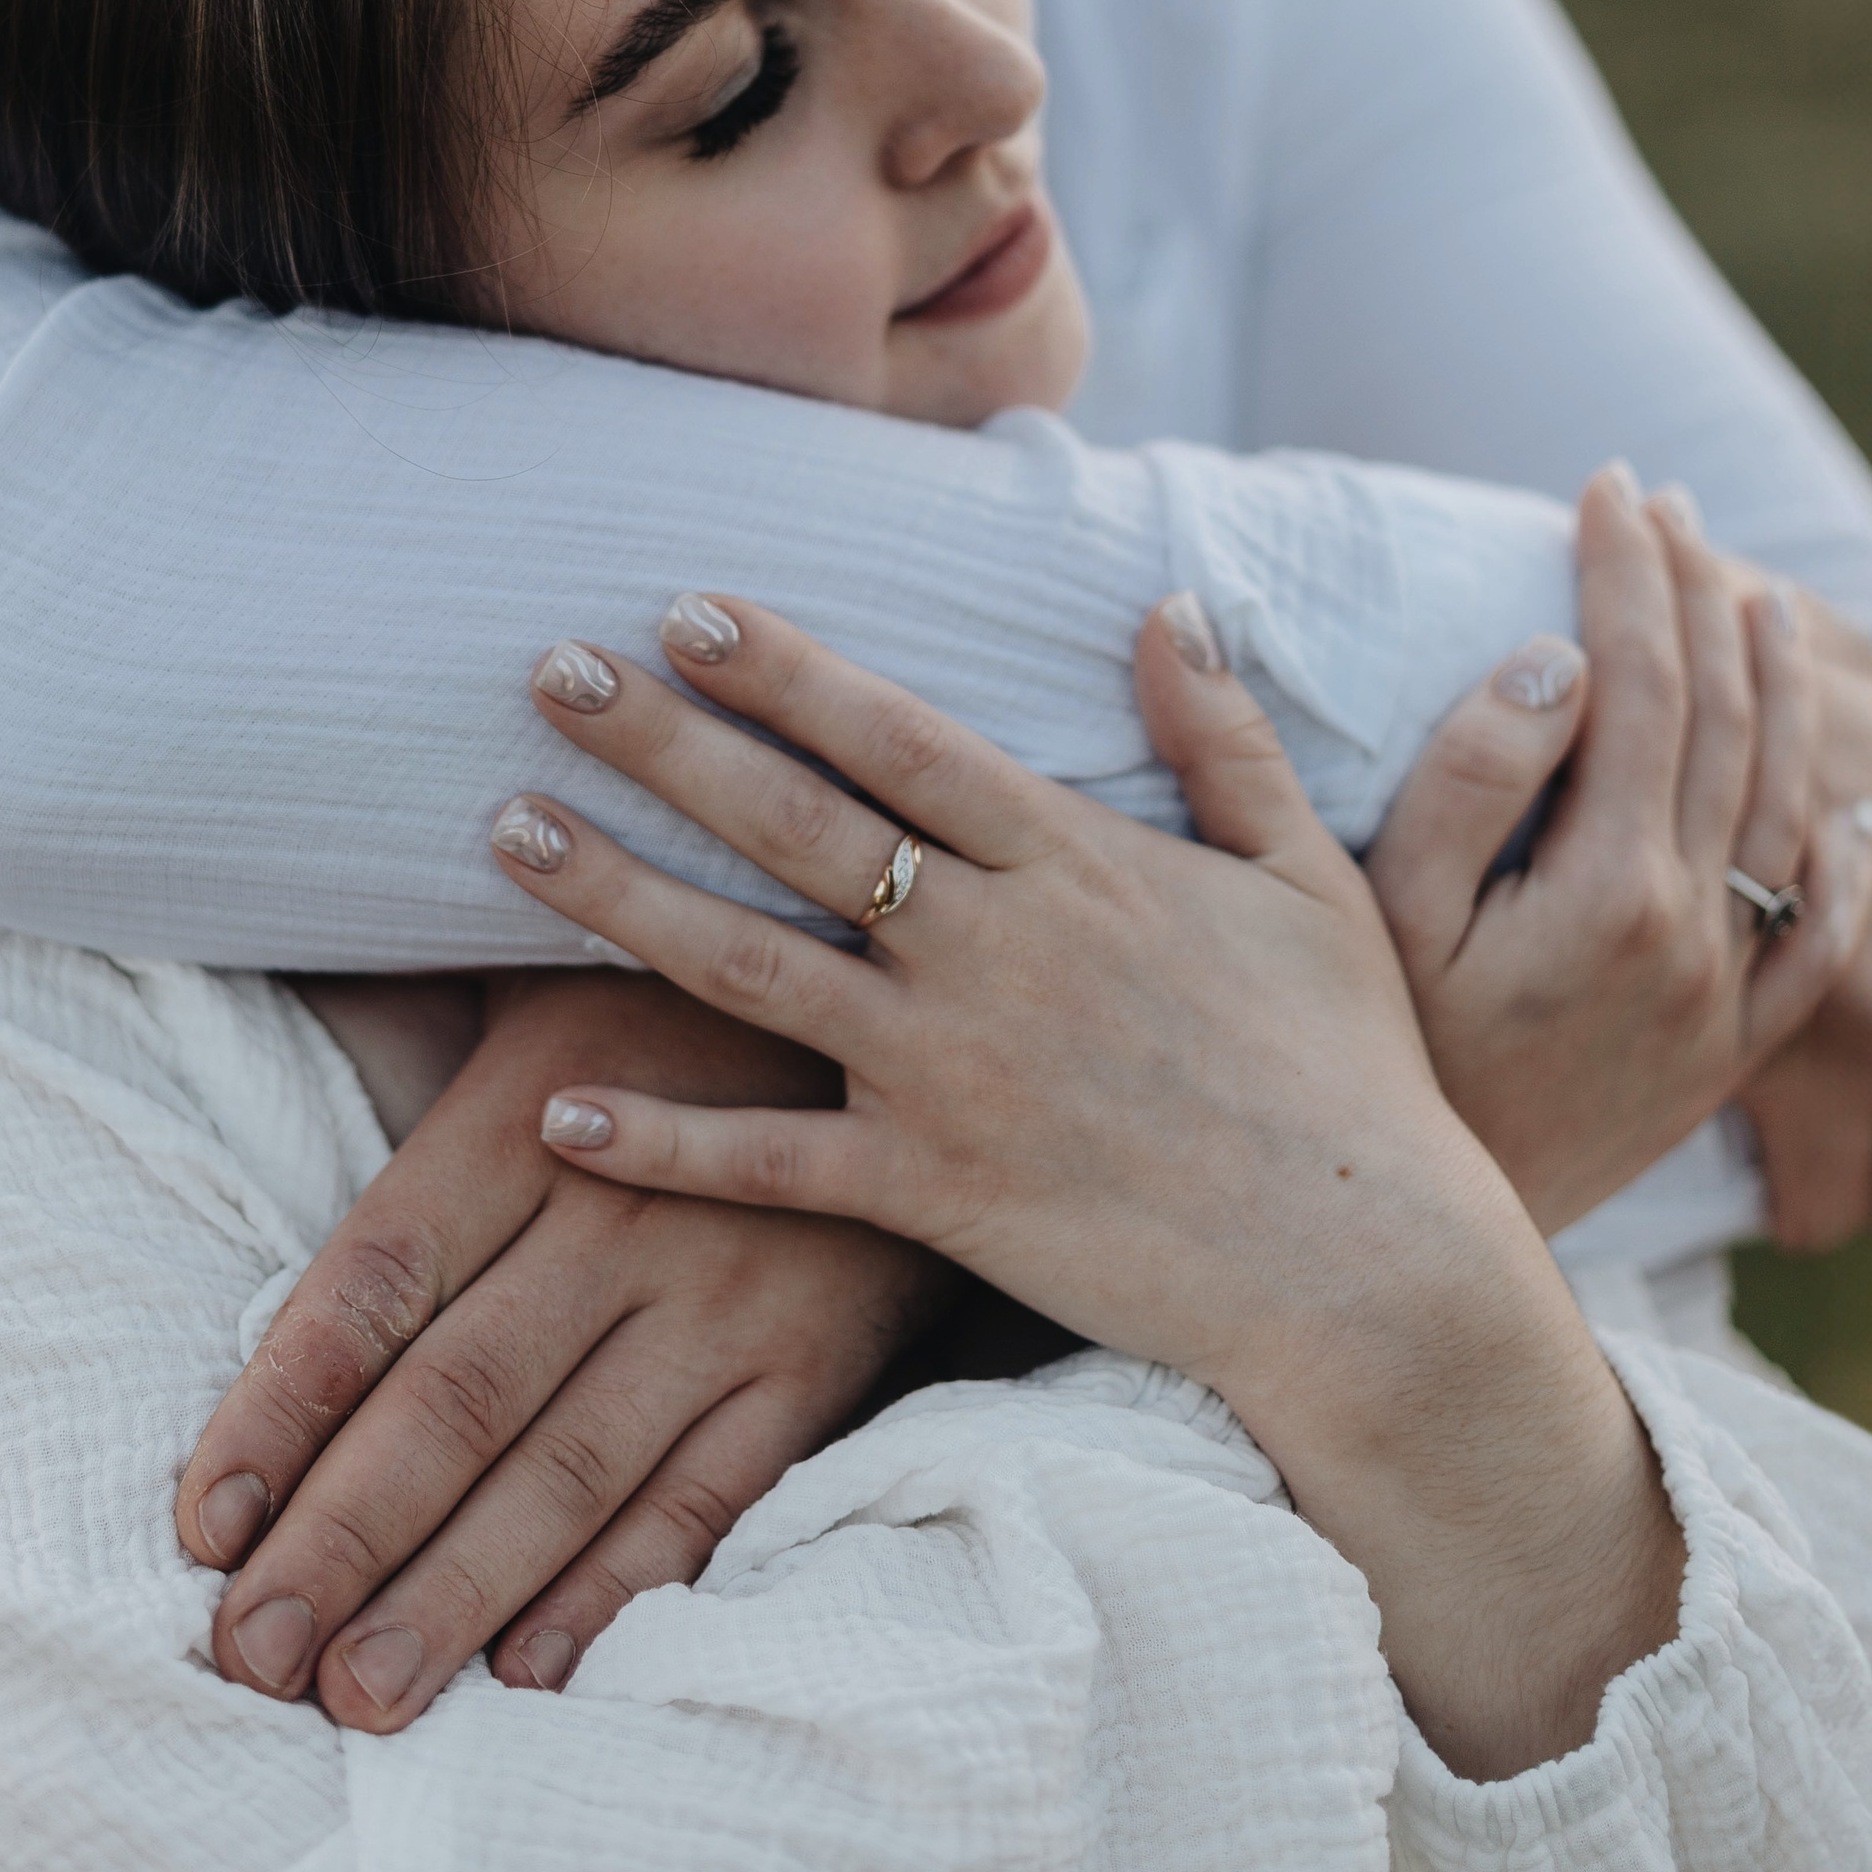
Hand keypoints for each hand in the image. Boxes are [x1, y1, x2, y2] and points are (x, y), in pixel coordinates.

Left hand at [177, 968, 947, 1729]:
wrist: (898, 1001)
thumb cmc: (661, 1000)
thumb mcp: (529, 974)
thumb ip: (402, 1022)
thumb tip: (258, 989)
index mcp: (526, 1110)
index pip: (377, 1280)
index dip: (282, 1407)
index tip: (203, 1526)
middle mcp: (618, 1209)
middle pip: (456, 1397)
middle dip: (343, 1539)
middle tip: (252, 1657)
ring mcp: (722, 1295)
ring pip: (570, 1468)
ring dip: (458, 1594)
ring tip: (362, 1699)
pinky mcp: (809, 1362)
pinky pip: (707, 1494)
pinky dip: (619, 1588)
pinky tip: (533, 1671)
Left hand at [493, 594, 1677, 1775]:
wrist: (1366, 1268)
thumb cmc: (1347, 1069)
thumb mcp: (1306, 877)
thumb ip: (1226, 738)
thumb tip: (1169, 602)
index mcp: (1074, 860)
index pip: (896, 736)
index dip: (782, 666)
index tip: (685, 603)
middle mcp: (991, 947)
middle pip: (792, 822)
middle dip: (660, 739)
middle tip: (547, 669)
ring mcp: (950, 1070)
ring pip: (746, 966)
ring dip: (616, 894)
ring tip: (505, 830)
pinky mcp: (932, 1193)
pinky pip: (768, 1163)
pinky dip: (660, 1140)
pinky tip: (553, 1111)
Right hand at [1368, 468, 1871, 1229]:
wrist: (1423, 1259)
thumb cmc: (1378, 1069)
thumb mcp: (1380, 912)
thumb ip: (1463, 779)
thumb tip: (1546, 661)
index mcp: (1609, 885)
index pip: (1639, 681)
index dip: (1627, 573)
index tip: (1604, 486)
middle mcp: (1692, 935)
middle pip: (1724, 725)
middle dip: (1698, 597)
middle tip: (1669, 504)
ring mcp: (1720, 999)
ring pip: (1788, 814)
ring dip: (1783, 694)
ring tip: (1767, 599)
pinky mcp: (1721, 1059)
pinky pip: (1819, 952)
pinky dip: (1850, 875)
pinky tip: (1863, 820)